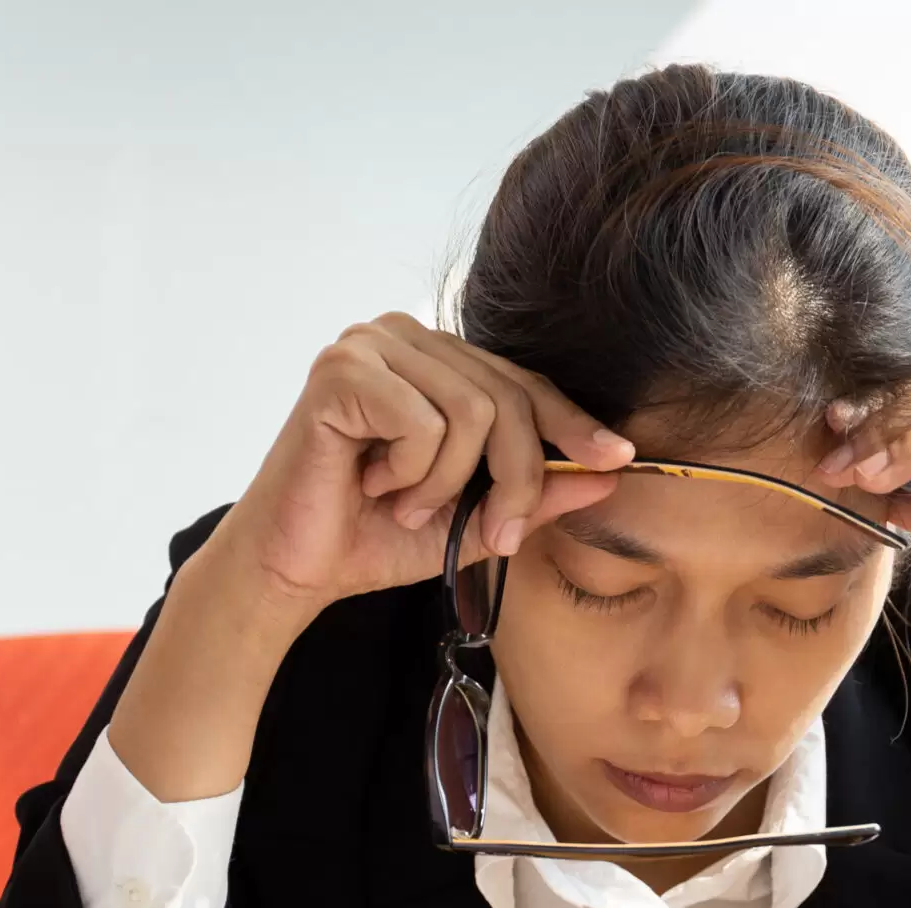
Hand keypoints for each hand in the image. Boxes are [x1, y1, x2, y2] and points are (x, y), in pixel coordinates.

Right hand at [202, 312, 634, 617]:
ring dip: (449, 483)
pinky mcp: (340, 370)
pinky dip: (412, 473)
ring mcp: (368, 344)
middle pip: (508, 397)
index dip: (573, 422)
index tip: (617, 459)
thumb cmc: (373, 538)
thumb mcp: (474, 519)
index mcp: (435, 360)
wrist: (293, 570)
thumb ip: (536, 492)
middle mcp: (402, 335)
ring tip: (407, 505)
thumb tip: (611, 471)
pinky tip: (374, 484)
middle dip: (516, 479)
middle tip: (493, 536)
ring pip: (472, 412)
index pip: (523, 381)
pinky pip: (424, 422)